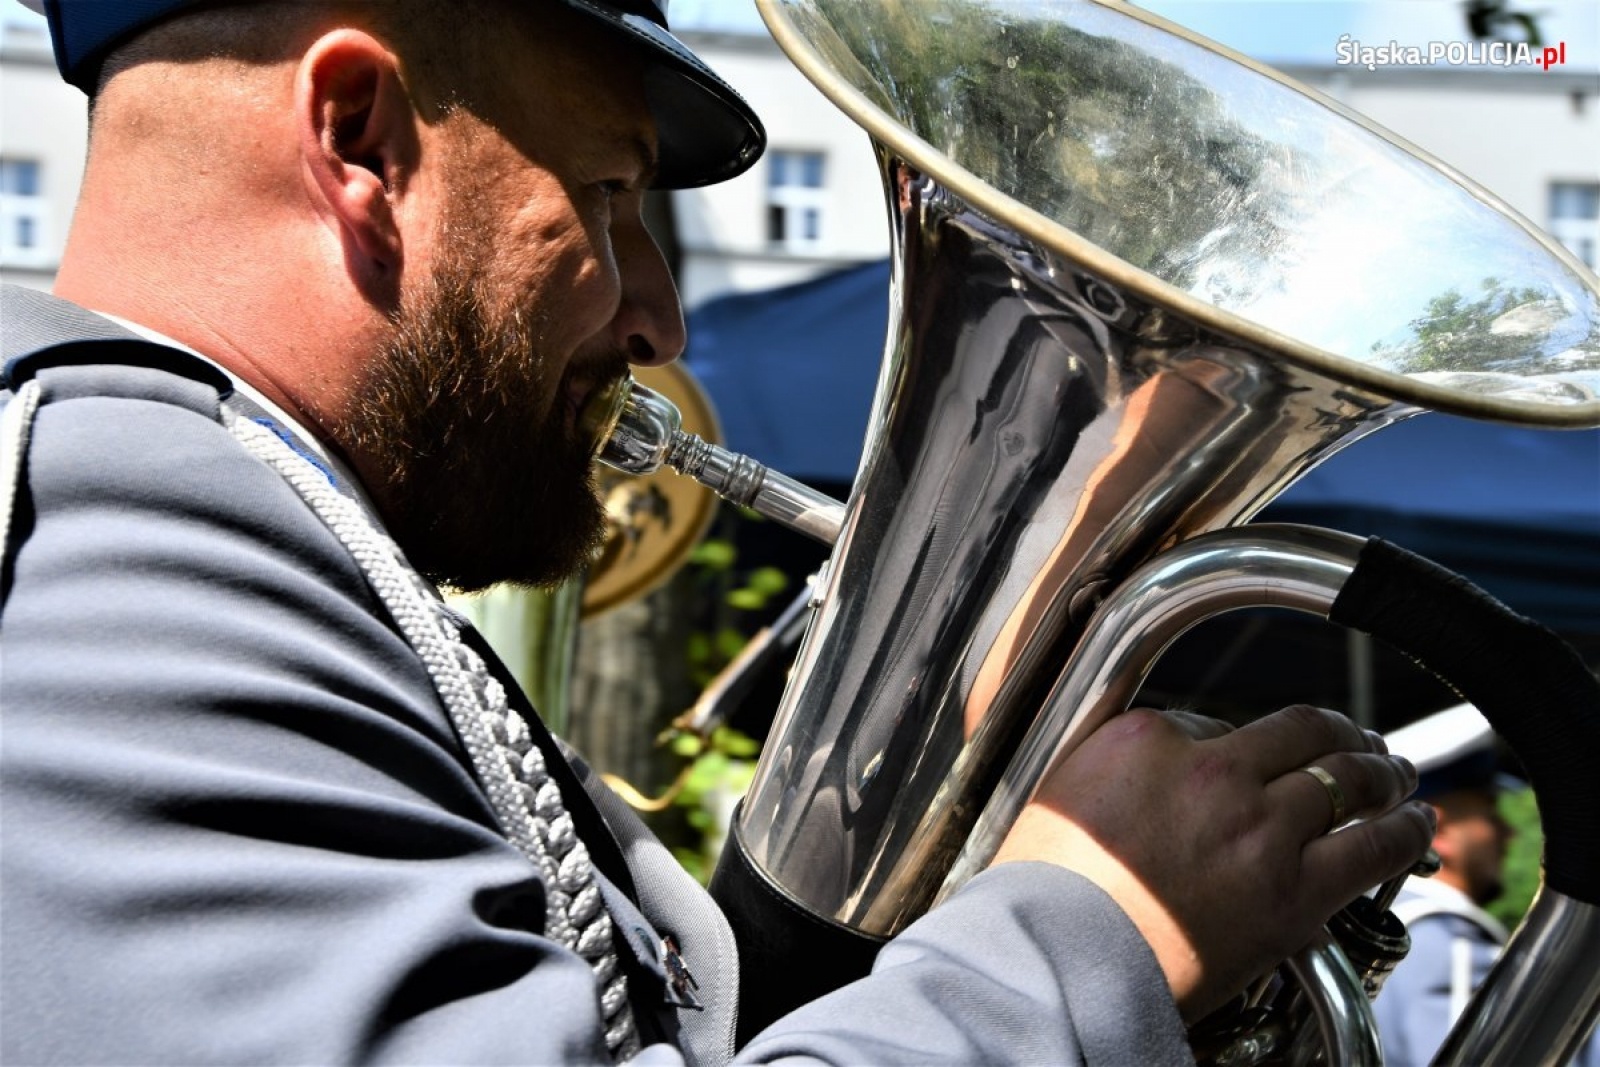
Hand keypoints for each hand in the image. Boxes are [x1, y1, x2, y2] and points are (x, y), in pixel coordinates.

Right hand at [992, 704, 1433, 1022]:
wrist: (1057, 960)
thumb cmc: (1048, 886)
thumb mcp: (1069, 789)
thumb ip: (1130, 761)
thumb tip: (1178, 759)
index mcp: (1153, 738)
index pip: (1226, 723)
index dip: (1253, 740)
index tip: (1268, 752)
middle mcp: (1216, 772)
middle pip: (1305, 733)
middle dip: (1342, 734)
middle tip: (1360, 741)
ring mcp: (1261, 831)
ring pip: (1351, 780)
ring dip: (1385, 772)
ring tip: (1399, 775)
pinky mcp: (1293, 895)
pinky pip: (1372, 848)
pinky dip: (1404, 828)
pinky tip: (1415, 822)